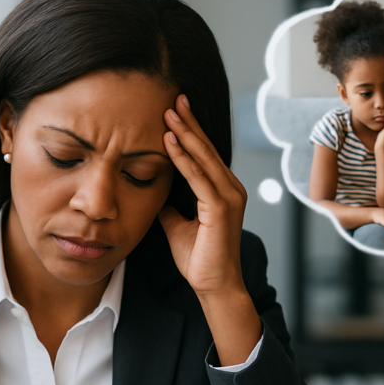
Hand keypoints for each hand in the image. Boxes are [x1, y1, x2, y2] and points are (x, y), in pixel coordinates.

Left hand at [158, 94, 259, 366]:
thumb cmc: (199, 259)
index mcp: (221, 191)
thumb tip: (154, 190)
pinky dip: (184, 159)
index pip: (204, 155)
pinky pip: (199, 177)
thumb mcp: (177, 225)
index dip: (189, 133)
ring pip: (204, 158)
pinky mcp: (221, 208)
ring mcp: (229, 197)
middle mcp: (230, 189)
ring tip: (170, 113)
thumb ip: (169, 204)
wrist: (214, 286)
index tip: (174, 112)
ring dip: (185, 134)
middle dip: (189, 123)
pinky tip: (170, 142)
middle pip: (206, 149)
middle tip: (175, 98)